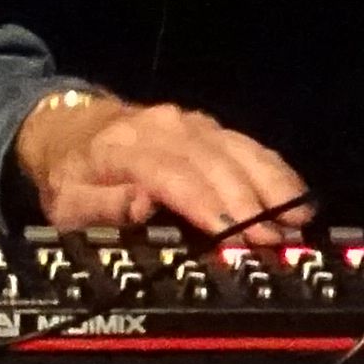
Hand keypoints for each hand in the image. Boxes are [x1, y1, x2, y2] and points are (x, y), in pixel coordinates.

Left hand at [13, 90, 309, 238]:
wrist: (64, 128)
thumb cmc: (68, 175)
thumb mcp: (67, 203)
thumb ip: (103, 206)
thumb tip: (142, 205)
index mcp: (121, 150)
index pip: (172, 176)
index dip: (207, 204)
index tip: (234, 234)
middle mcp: (159, 129)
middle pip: (213, 164)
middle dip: (248, 203)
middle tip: (276, 240)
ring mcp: (185, 123)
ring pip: (237, 150)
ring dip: (271, 184)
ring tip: (299, 218)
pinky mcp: (204, 124)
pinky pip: (244, 143)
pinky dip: (273, 168)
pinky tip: (295, 193)